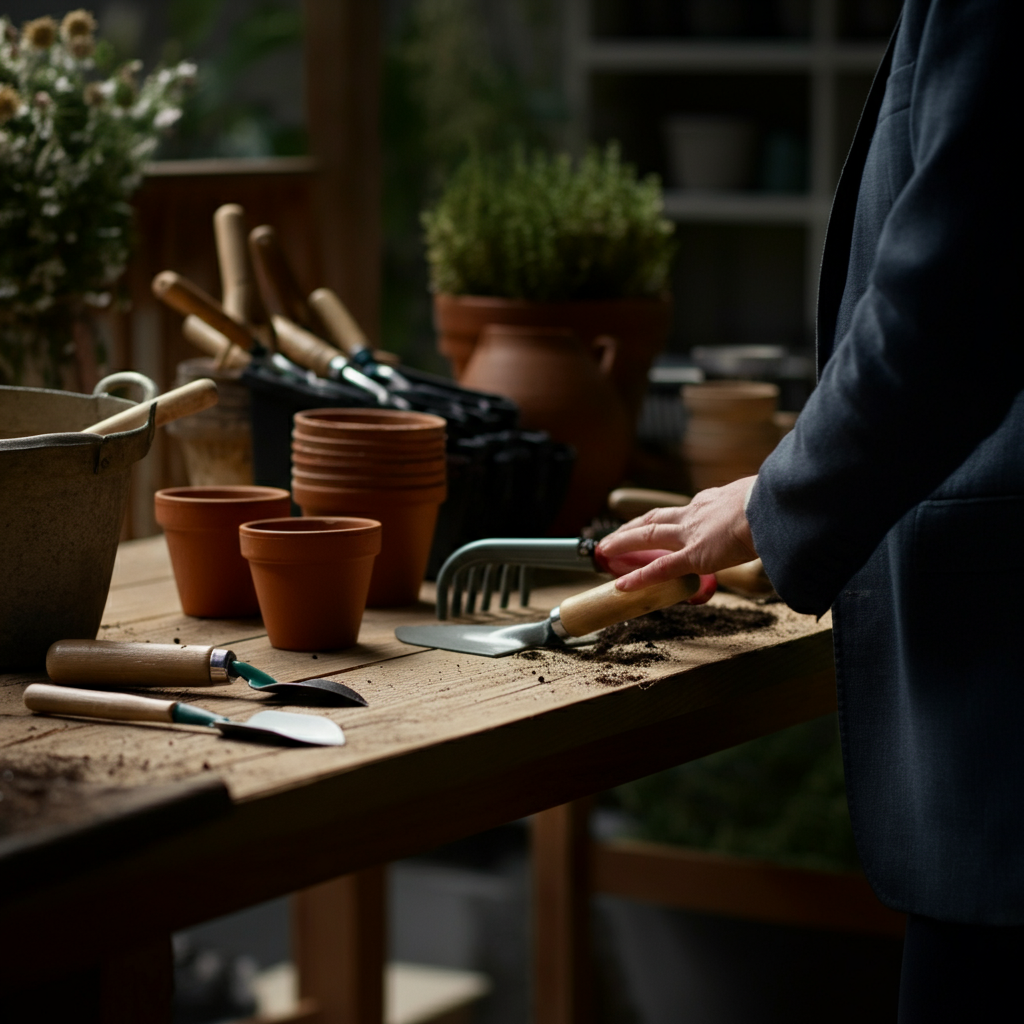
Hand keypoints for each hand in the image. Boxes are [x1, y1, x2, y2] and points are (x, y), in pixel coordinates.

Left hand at [597, 476, 758, 591]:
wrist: (773, 506)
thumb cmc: (775, 502)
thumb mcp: (762, 499)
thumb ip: (758, 510)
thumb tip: (773, 516)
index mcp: (712, 500)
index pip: (683, 510)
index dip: (666, 517)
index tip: (657, 521)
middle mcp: (695, 513)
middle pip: (655, 518)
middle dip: (633, 526)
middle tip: (616, 534)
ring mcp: (691, 534)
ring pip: (648, 536)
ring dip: (624, 542)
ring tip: (604, 549)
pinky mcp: (694, 556)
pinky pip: (660, 569)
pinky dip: (639, 577)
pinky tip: (622, 585)